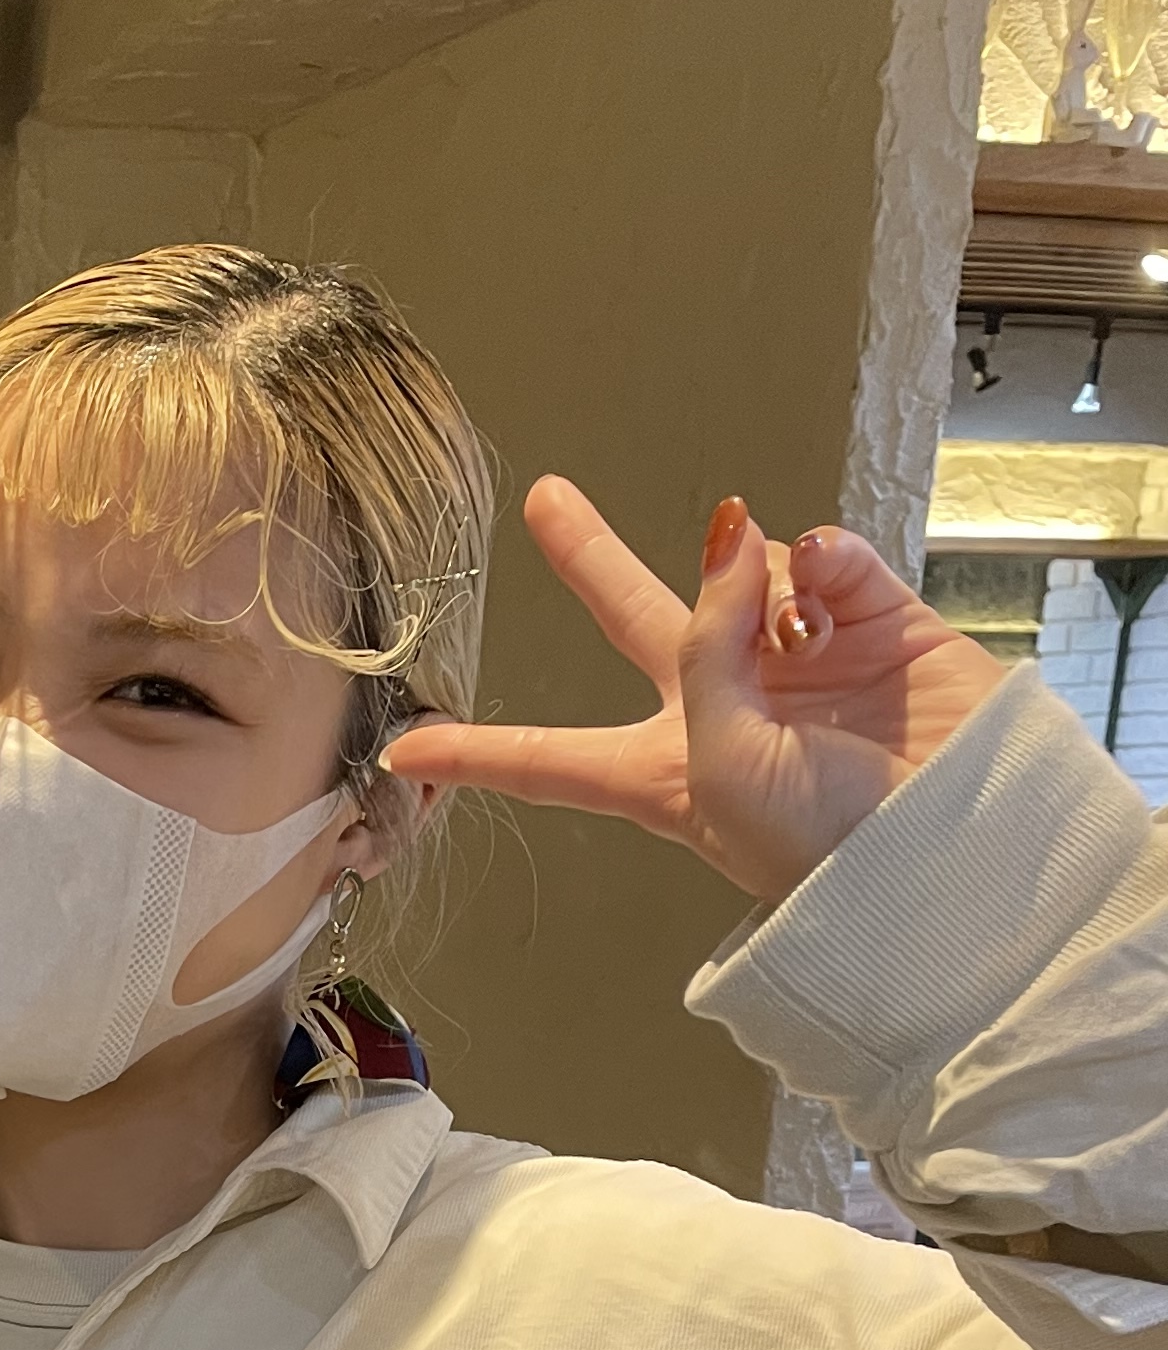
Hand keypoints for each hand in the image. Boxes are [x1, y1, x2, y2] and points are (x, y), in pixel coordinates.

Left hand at [383, 478, 1006, 905]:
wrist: (946, 849)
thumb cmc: (815, 844)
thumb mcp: (714, 760)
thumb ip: (703, 641)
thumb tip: (729, 530)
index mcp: (660, 771)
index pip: (545, 757)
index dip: (476, 752)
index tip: (403, 753)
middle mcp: (719, 707)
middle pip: (635, 617)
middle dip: (590, 557)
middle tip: (546, 500)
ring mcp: (795, 660)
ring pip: (743, 572)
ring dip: (750, 581)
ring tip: (793, 636)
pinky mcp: (871, 622)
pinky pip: (822, 560)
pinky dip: (820, 563)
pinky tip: (831, 589)